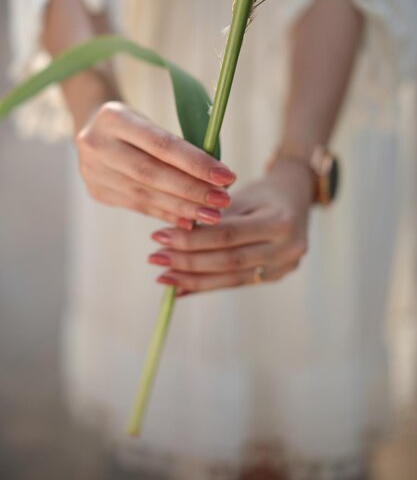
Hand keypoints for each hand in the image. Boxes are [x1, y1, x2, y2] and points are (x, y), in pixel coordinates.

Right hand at [75, 101, 235, 226]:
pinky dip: (166, 213)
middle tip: (223, 200)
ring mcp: (92, 171)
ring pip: (145, 195)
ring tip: (212, 214)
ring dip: (182, 207)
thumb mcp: (152, 121)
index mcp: (113, 117)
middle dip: (192, 190)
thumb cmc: (138, 124)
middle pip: (152, 173)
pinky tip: (189, 220)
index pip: (161, 144)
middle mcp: (97, 144)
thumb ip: (178, 145)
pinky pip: (138, 206)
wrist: (93, 126)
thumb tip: (218, 178)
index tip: (226, 176)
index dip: (195, 163)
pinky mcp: (96, 191)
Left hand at [149, 158, 313, 294]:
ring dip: (193, 279)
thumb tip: (171, 238)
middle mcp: (288, 248)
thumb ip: (213, 217)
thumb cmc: (264, 191)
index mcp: (280, 221)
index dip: (192, 239)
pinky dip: (206, 285)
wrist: (298, 196)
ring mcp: (285, 266)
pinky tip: (181, 288)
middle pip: (229, 260)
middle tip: (156, 258)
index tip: (160, 236)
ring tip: (163, 276)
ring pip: (231, 277)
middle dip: (188, 262)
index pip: (229, 235)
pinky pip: (236, 283)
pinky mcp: (277, 276)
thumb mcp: (242, 195)